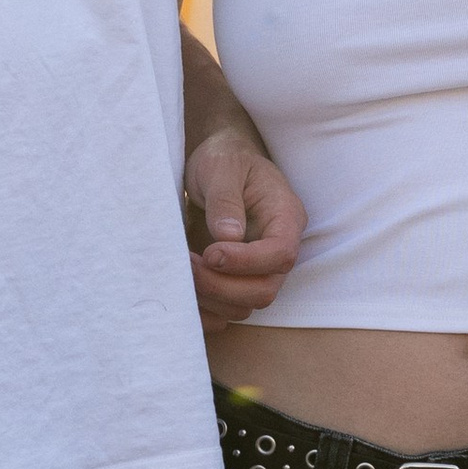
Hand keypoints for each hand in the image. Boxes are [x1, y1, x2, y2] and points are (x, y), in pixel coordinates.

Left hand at [183, 125, 305, 324]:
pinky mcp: (236, 279)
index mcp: (285, 217)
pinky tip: (182, 291)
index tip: (211, 252)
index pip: (281, 254)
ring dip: (211, 298)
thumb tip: (228, 237)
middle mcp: (277, 248)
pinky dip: (205, 310)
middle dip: (224, 286)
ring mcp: (258, 268)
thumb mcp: (223, 166)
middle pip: (265, 289)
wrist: (216, 164)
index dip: (247, 262)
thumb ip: (225, 199)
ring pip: (245, 306)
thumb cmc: (225, 158)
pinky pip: (227, 309)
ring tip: (181, 270)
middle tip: (189, 264)